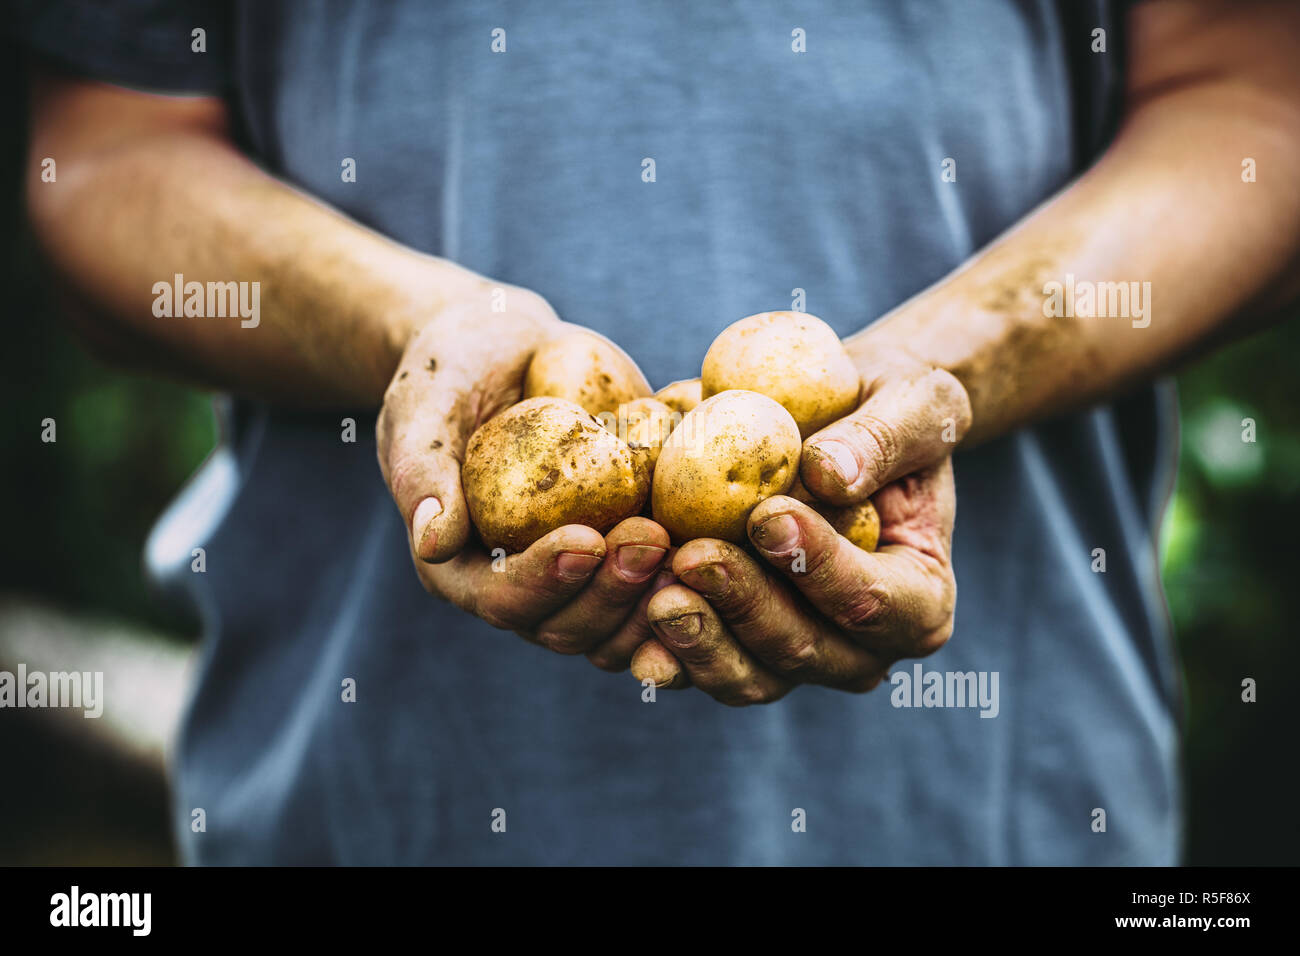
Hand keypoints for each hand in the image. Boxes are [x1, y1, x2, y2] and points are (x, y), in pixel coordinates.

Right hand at [377, 281, 669, 662]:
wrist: (507, 346)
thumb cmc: (450, 366)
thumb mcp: (423, 403)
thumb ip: (421, 470)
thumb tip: (430, 539)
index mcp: (459, 565)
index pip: (502, 599)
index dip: (546, 580)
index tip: (585, 539)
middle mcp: (522, 582)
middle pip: (571, 624)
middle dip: (615, 591)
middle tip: (654, 539)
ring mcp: (580, 572)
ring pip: (624, 620)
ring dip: (661, 596)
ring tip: (698, 548)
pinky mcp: (625, 545)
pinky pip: (663, 583)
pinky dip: (695, 573)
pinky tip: (732, 542)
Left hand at [632, 351, 970, 703]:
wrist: (840, 423)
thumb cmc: (891, 408)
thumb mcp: (917, 401)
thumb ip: (885, 438)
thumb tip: (828, 475)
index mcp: (920, 601)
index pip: (870, 600)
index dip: (818, 566)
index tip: (765, 515)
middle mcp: (862, 650)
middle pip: (801, 649)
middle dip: (744, 606)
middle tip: (694, 557)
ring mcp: (795, 658)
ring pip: (746, 675)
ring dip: (697, 639)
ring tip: (654, 592)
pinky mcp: (737, 649)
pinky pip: (696, 665)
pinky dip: (662, 646)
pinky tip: (627, 611)